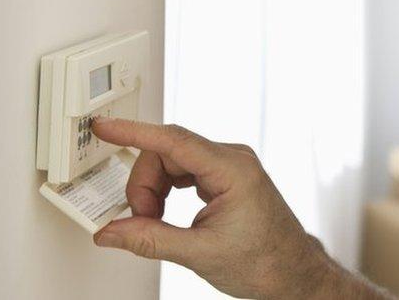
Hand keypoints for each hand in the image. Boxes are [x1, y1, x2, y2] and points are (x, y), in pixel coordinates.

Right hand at [91, 118, 383, 298]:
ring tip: (154, 222)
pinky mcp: (226, 177)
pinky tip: (164, 213)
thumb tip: (111, 231)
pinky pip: (184, 171)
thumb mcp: (200, 254)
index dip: (134, 131)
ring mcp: (231, 167)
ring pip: (173, 162)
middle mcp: (233, 160)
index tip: (106, 126)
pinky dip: (166, 190)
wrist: (292, 272)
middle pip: (167, 152)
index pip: (174, 141)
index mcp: (233, 170)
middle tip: (140, 220)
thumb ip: (151, 240)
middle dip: (144, 185)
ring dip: (154, 189)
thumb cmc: (265, 260)